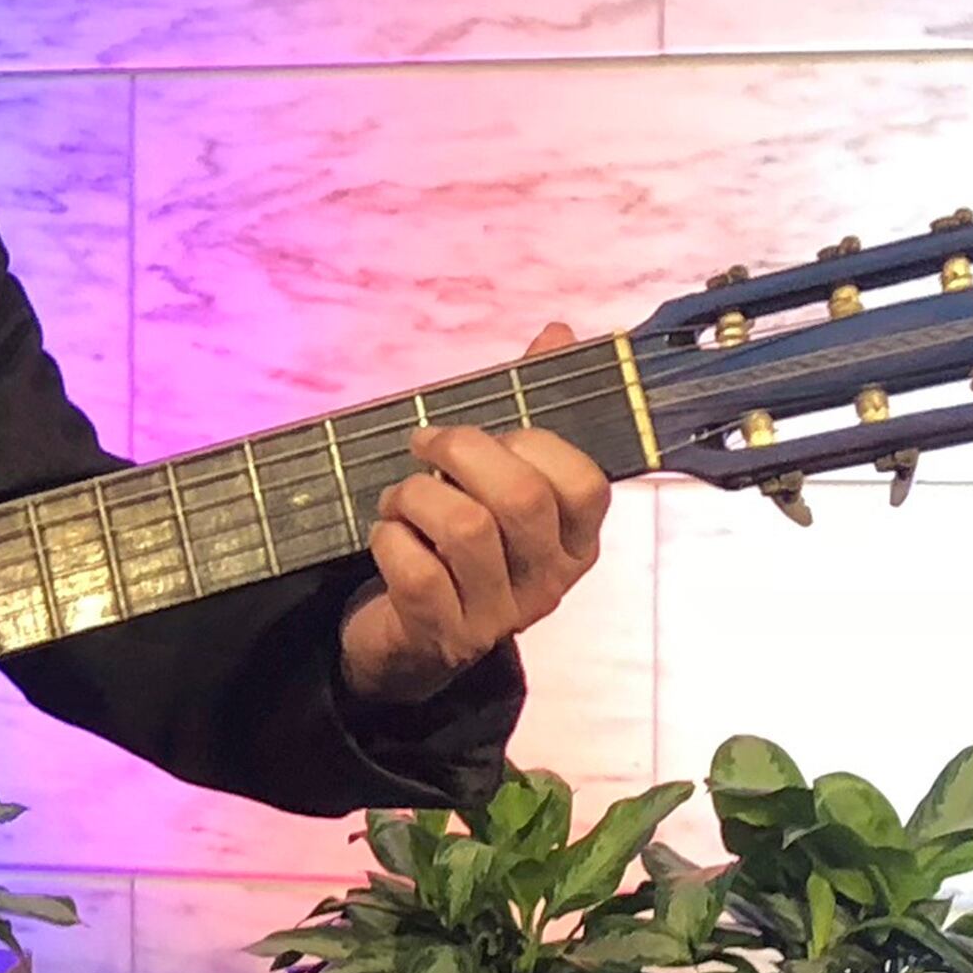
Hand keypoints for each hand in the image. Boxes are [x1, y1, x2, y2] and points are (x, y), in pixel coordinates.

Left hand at [336, 322, 615, 707]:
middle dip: (459, 452)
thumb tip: (556, 332)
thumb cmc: (456, 546)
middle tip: (422, 447)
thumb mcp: (495, 482)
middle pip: (519, 496)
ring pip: (465, 528)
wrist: (409, 641)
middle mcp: (549, 581)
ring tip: (399, 500)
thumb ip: (527, 410)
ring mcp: (499, 615)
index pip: (585, 481)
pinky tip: (387, 538)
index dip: (530, 442)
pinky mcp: (443, 635)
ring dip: (414, 496)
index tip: (489, 434)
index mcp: (575, 540)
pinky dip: (389, 540)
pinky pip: (418, 572)